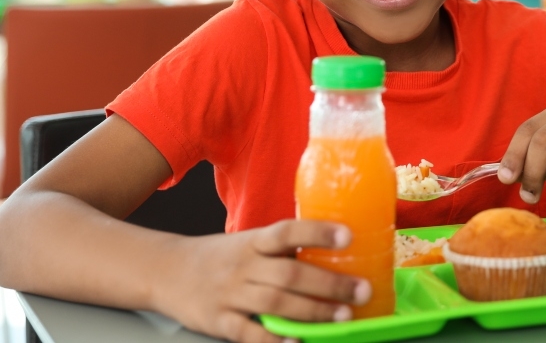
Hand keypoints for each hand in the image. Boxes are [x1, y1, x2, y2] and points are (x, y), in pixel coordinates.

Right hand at [155, 220, 369, 342]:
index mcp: (254, 242)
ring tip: (343, 317)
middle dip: (329, 284)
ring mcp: (229, 294)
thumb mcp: (249, 243)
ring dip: (313, 312)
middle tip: (362, 290)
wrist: (165, 271)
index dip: (318, 233)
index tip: (348, 237)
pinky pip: (249, 334)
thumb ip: (283, 250)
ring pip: (275, 303)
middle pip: (289, 274)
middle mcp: (243, 266)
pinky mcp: (218, 321)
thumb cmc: (221, 257)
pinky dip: (274, 341)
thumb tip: (336, 254)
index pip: (288, 232)